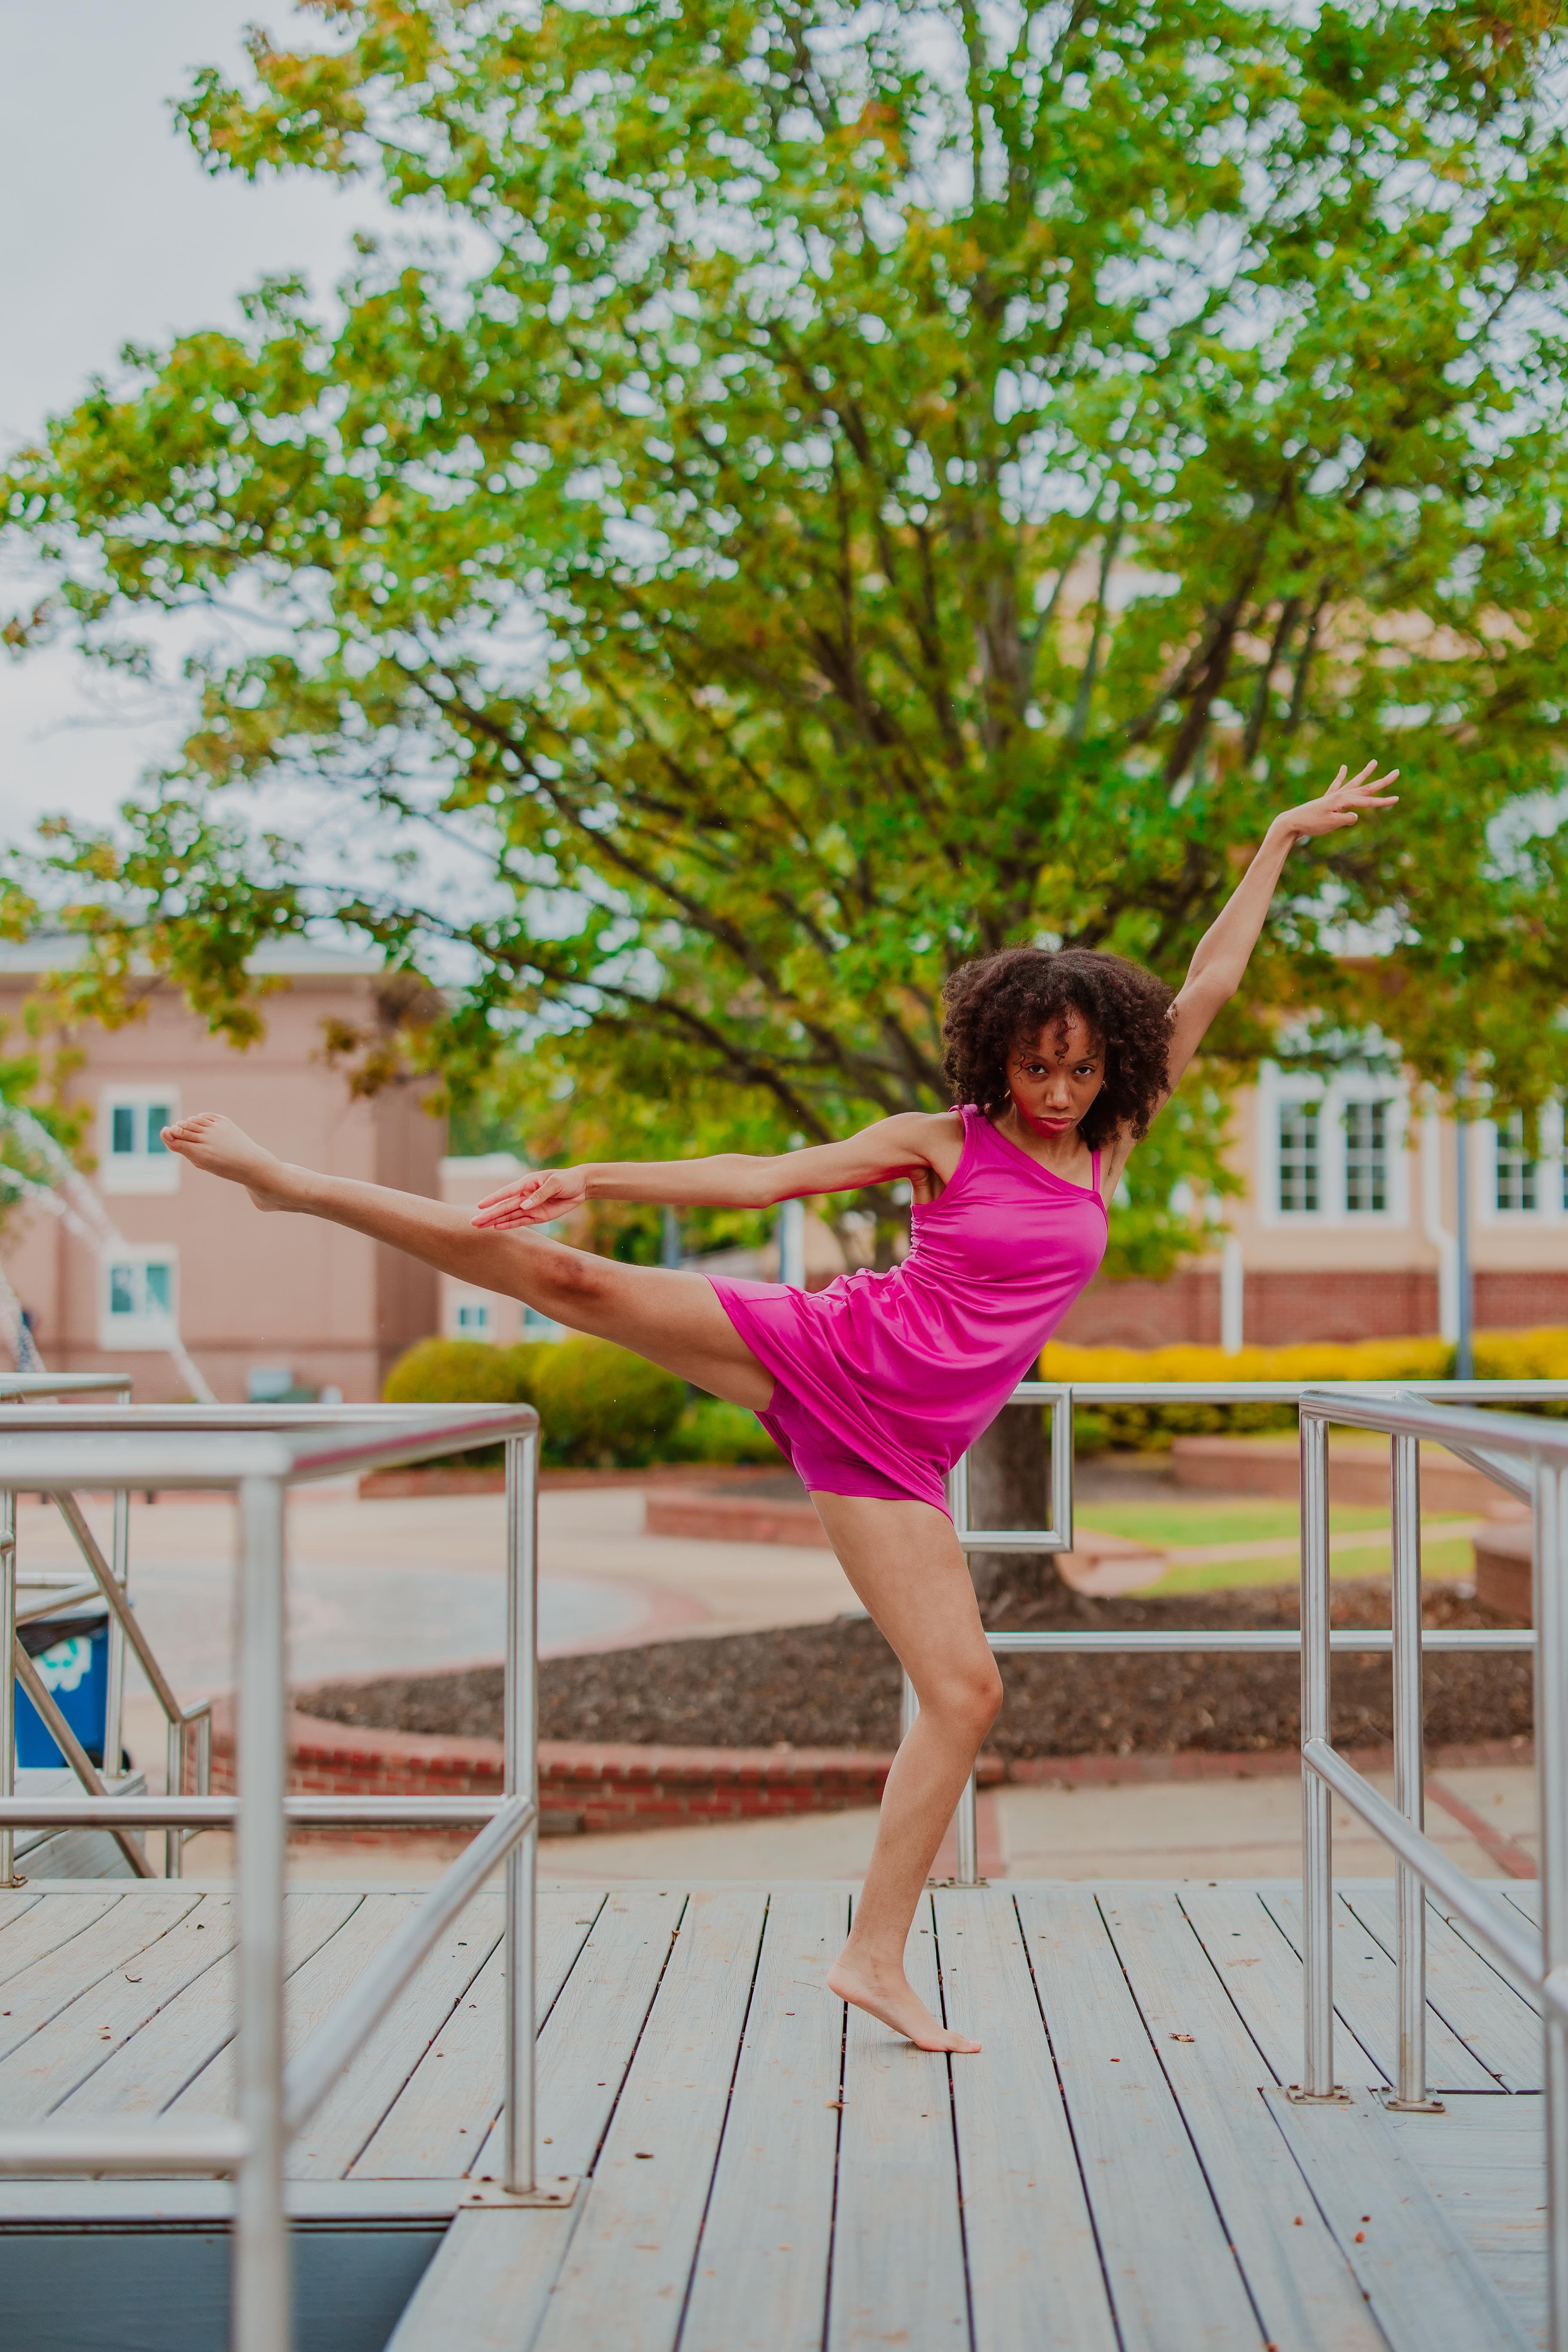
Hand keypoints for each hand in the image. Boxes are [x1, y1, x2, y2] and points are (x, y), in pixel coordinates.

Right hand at [471, 1165, 587, 1230]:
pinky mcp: (538, 1216)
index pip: (507, 1192)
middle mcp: (525, 1195)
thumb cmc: (567, 1180)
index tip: (480, 1206)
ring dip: (495, 1221)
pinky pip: (521, 1221)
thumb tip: (524, 1205)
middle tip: (474, 1222)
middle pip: (504, 1206)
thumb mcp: (555, 1183)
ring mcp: (530, 1206)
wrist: (581, 1186)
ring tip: (481, 1226)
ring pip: (509, 1215)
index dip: (493, 1199)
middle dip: (489, 1214)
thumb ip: (540, 1194)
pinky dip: (510, 1225)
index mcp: (527, 1183)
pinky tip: (497, 1227)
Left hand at [1273, 761, 1398, 843]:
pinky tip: (1344, 767)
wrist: (1292, 822)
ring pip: (1354, 782)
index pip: (1368, 800)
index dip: (1383, 801)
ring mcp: (1333, 795)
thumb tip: (1356, 816)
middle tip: (1397, 772)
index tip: (1397, 799)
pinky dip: (1340, 776)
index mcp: (1343, 799)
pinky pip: (1336, 785)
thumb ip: (1347, 819)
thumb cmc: (1311, 824)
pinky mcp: (1327, 799)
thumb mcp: (1331, 824)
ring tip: (1374, 762)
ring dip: (1364, 773)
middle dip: (1383, 781)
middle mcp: (1340, 794)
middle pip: (1366, 787)